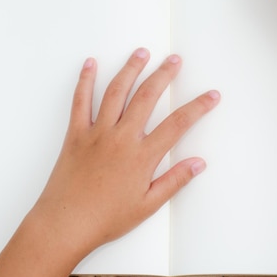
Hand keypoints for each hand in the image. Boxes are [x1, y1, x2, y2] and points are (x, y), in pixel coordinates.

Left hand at [32, 48, 219, 258]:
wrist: (65, 224)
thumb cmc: (106, 218)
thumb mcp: (148, 205)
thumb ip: (174, 181)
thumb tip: (198, 163)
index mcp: (142, 156)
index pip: (177, 124)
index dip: (198, 107)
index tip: (211, 95)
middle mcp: (121, 138)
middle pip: (147, 97)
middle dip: (164, 74)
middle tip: (175, 59)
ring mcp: (97, 132)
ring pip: (116, 92)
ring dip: (130, 69)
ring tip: (141, 52)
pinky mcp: (76, 134)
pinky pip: (80, 101)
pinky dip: (85, 80)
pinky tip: (90, 64)